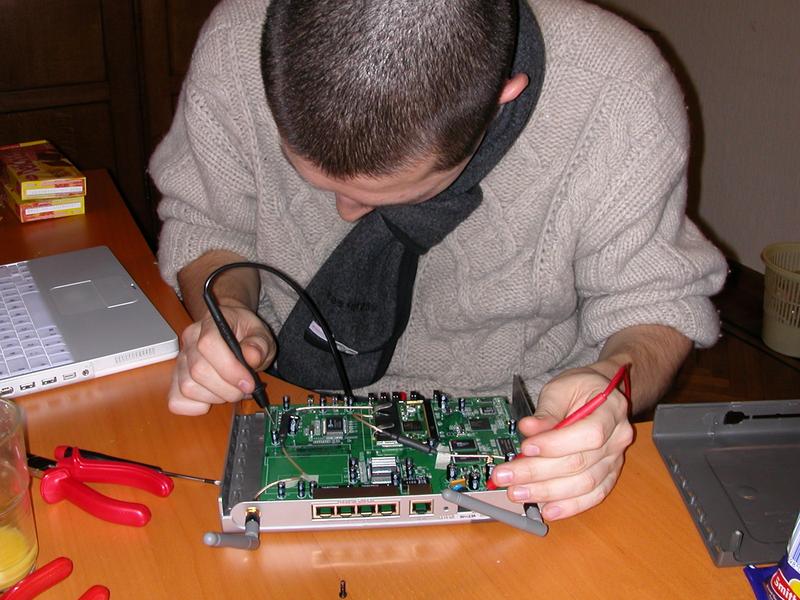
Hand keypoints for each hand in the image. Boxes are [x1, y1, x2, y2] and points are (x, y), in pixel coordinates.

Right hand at [168, 301, 275, 415]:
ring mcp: (180, 361)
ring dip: (216, 398)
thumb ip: (259, 345)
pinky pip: (177, 400)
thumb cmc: (245, 334)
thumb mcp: (260, 334)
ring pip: (188, 387)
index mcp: (210, 324)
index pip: (208, 345)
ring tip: (232, 391)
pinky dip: (196, 406)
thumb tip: (252, 357)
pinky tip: (213, 397)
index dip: (230, 369)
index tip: (249, 383)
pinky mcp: (176, 380)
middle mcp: (189, 341)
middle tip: (245, 389)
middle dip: (227, 389)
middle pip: (198, 371)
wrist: (233, 332)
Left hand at [490, 366, 633, 519]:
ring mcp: (615, 459)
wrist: (600, 393)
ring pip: (584, 484)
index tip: (526, 448)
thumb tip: (527, 429)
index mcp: (611, 410)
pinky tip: (546, 509)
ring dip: (547, 493)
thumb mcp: (560, 388)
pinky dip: (570, 506)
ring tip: (517, 493)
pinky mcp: (608, 474)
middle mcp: (618, 438)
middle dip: (538, 473)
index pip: (589, 434)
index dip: (555, 444)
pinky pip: (593, 496)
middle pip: (579, 464)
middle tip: (507, 477)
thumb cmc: (580, 388)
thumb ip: (546, 411)